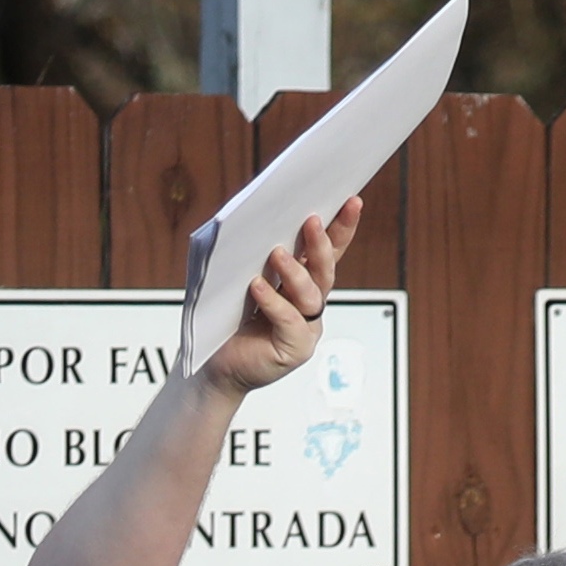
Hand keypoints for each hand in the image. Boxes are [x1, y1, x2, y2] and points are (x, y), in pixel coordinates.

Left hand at [197, 197, 360, 395]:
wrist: (215, 365)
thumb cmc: (227, 321)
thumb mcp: (238, 279)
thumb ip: (251, 254)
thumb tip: (250, 218)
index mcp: (302, 282)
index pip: (328, 251)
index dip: (342, 227)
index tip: (351, 201)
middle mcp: (309, 303)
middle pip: (325, 269)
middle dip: (322, 243)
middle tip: (312, 220)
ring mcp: (306, 327)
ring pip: (311, 294)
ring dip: (295, 271)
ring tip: (277, 253)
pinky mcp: (294, 349)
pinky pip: (290, 321)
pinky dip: (273, 302)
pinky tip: (257, 287)